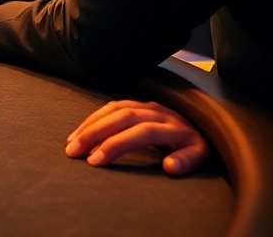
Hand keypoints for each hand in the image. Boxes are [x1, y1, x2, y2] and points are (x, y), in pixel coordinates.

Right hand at [65, 100, 209, 175]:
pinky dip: (94, 118)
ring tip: (71, 143)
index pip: (142, 132)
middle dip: (95, 133)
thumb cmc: (196, 147)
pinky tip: (80, 131)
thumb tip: (170, 167)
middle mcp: (158, 111)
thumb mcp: (201, 156)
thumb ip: (188, 161)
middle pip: (123, 117)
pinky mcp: (137, 104)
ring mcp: (146, 105)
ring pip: (114, 109)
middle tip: (73, 152)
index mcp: (174, 126)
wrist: (201, 127)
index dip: (117, 144)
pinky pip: (112, 106)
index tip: (95, 161)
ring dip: (90, 124)